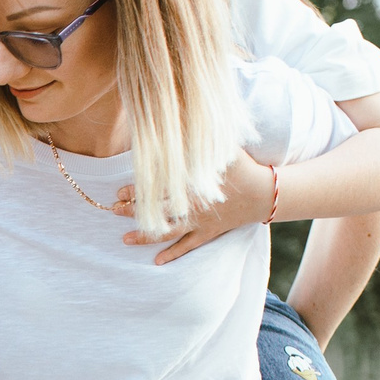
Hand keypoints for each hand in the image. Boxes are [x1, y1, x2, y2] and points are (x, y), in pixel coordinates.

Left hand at [116, 150, 270, 263]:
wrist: (265, 192)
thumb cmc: (242, 166)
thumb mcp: (222, 147)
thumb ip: (198, 136)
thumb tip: (179, 118)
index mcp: (192, 184)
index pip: (158, 188)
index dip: (137, 190)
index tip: (119, 191)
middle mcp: (193, 205)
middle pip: (157, 209)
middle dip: (133, 210)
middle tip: (114, 210)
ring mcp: (200, 221)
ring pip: (168, 230)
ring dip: (145, 235)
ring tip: (125, 239)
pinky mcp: (208, 232)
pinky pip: (188, 246)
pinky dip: (173, 254)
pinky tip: (156, 261)